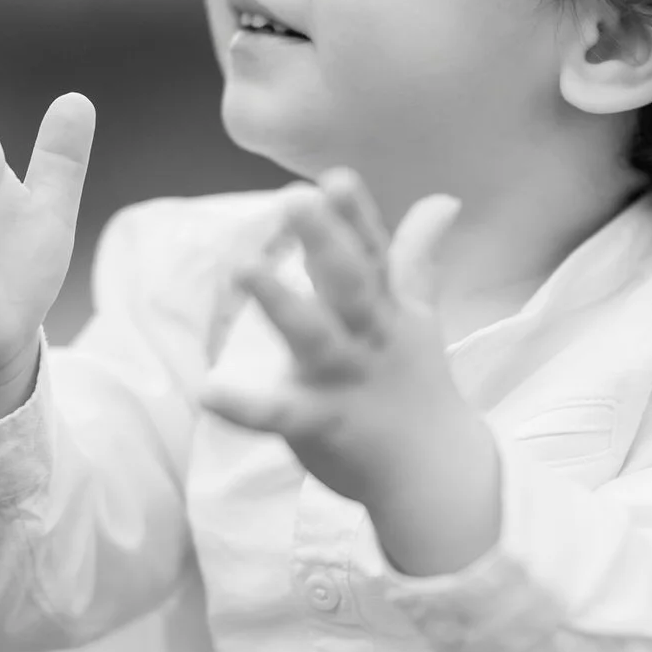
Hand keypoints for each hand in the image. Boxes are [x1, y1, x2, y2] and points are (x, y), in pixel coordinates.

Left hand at [199, 169, 472, 509]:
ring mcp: (347, 381)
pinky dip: (248, 407)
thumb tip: (442, 199)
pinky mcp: (324, 424)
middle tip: (296, 199)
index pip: (372, 253)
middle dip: (325, 240)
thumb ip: (415, 257)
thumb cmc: (414, 385)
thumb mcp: (416, 316)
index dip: (355, 216)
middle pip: (349, 284)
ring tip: (242, 268)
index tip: (335, 178)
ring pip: (315, 337)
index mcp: (386, 309)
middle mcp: (369, 337)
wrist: (435, 474)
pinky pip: (283, 415)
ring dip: (282, 303)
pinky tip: (209, 392)